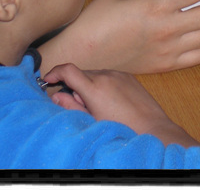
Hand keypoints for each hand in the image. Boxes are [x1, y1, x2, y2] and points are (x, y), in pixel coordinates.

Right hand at [43, 64, 172, 129]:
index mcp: (94, 88)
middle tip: (80, 105)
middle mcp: (106, 76)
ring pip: (94, 74)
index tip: (48, 79)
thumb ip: (71, 106)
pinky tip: (110, 100)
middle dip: (74, 85)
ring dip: (89, 85)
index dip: (54, 72)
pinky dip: (103, 83)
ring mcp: (119, 74)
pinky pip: (109, 75)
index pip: (68, 70)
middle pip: (81, 73)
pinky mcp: (128, 76)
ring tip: (98, 106)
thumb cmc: (121, 128)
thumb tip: (56, 95)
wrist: (151, 128)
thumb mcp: (91, 120)